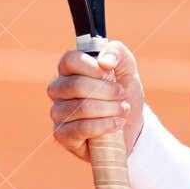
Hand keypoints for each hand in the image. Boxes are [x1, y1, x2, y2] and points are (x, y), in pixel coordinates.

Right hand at [46, 41, 146, 161]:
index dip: (91, 66)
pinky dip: (105, 126)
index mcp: (70, 70)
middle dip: (108, 91)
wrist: (131, 127)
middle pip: (77, 85)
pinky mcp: (62, 135)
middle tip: (122, 96)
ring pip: (82, 108)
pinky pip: (81, 129)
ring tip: (122, 110)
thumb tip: (104, 60)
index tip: (109, 73)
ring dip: (110, 109)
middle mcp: (59, 90)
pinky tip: (117, 124)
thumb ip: (117, 53)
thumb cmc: (123, 95)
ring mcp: (58, 113)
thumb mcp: (127, 69)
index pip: (69, 60)